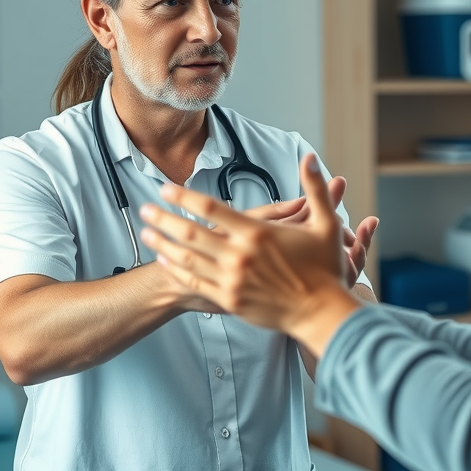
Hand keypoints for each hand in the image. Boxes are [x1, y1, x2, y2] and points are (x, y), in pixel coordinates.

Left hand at [139, 155, 363, 353]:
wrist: (322, 312)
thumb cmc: (325, 269)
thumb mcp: (325, 225)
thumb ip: (315, 189)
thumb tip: (311, 158)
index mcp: (258, 233)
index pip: (210, 208)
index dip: (184, 196)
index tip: (165, 188)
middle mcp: (240, 256)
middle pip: (190, 233)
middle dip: (163, 219)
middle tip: (145, 209)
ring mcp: (232, 280)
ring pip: (188, 259)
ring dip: (164, 244)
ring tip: (146, 233)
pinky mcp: (230, 301)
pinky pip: (196, 282)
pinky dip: (177, 271)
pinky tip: (166, 261)